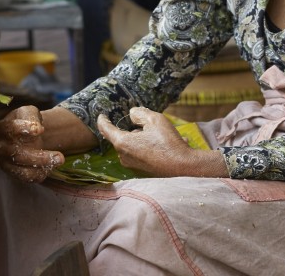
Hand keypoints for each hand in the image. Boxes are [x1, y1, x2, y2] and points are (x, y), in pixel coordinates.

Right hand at [0, 105, 64, 183]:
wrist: (26, 134)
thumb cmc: (25, 120)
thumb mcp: (28, 113)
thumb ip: (31, 117)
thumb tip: (37, 128)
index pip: (9, 130)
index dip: (24, 129)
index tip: (40, 129)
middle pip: (16, 154)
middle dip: (39, 156)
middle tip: (60, 156)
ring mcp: (5, 163)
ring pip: (22, 170)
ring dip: (42, 166)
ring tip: (59, 160)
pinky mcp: (13, 173)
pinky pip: (27, 177)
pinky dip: (40, 173)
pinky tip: (51, 166)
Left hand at [97, 107, 227, 177]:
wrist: (183, 167)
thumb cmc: (168, 143)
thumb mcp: (154, 120)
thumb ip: (139, 113)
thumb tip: (131, 114)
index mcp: (123, 143)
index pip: (105, 129)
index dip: (102, 120)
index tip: (101, 115)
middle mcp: (123, 156)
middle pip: (121, 137)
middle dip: (130, 129)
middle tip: (144, 122)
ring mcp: (132, 165)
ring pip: (131, 145)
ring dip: (140, 138)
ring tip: (158, 134)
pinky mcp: (141, 170)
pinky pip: (139, 154)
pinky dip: (146, 147)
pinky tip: (162, 144)